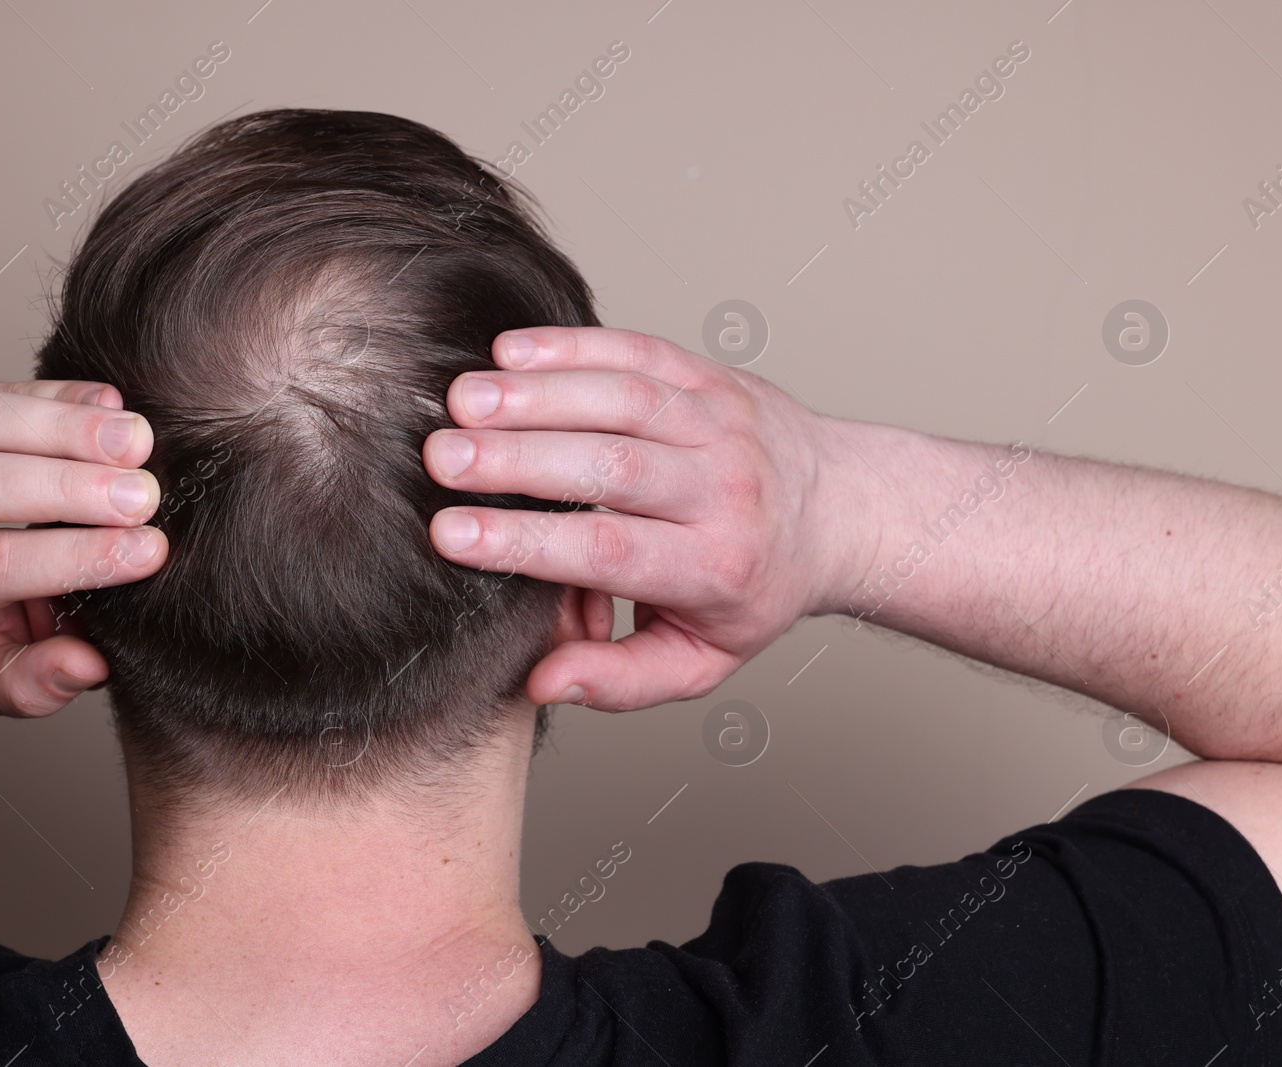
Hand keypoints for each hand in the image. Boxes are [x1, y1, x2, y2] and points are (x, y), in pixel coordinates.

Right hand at [423, 326, 874, 711]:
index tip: (451, 533)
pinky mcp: (708, 376)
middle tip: (440, 458)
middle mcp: (721, 490)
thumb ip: (622, 679)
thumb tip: (545, 682)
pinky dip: (573, 346)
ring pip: (621, 400)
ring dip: (535, 395)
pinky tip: (509, 351)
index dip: (527, 541)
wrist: (841, 509)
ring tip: (461, 401)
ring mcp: (718, 424)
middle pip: (611, 468)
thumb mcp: (701, 658)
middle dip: (518, 460)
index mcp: (714, 566)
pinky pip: (637, 352)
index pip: (609, 552)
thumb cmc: (754, 588)